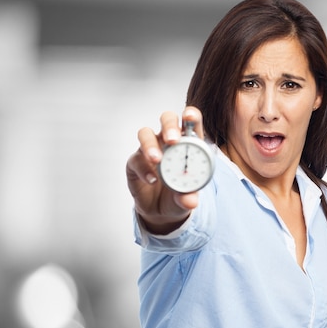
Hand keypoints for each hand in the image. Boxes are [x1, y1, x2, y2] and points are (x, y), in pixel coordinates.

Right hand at [126, 106, 204, 234]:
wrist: (161, 211)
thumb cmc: (178, 196)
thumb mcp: (187, 199)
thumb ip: (189, 197)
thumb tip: (190, 201)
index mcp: (188, 143)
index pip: (191, 123)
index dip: (191, 116)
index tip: (190, 117)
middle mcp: (168, 142)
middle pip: (167, 120)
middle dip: (170, 125)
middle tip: (172, 140)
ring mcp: (150, 150)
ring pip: (146, 134)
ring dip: (151, 145)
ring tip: (157, 160)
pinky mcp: (135, 163)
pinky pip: (136, 159)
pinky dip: (144, 169)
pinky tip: (152, 180)